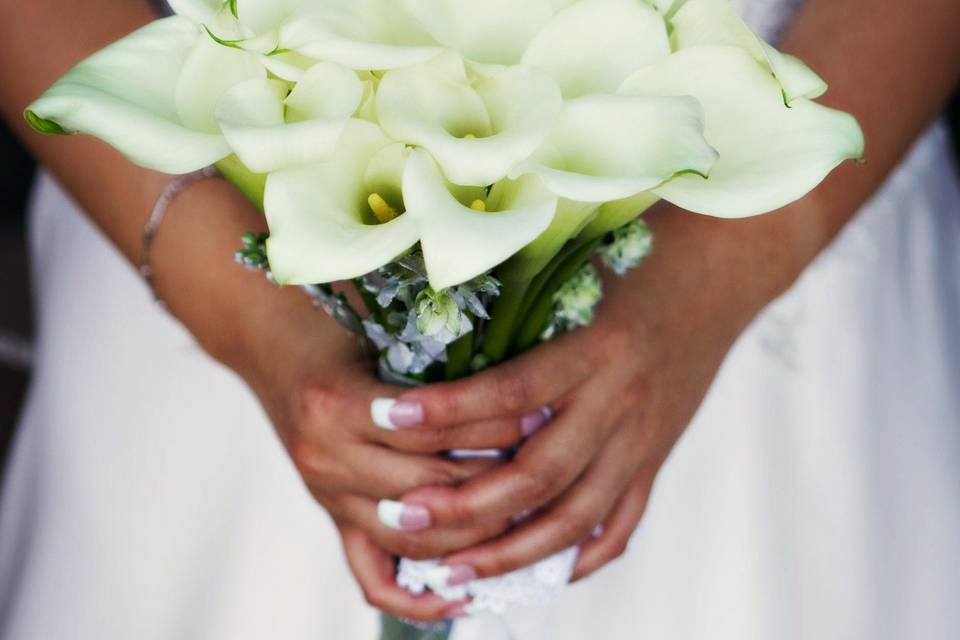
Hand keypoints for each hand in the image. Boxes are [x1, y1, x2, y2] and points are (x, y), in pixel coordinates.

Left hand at [381, 204, 806, 595]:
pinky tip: (537, 574)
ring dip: (512, 552)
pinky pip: (620, 525)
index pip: (513, 389)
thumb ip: (518, 310)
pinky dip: (579, 558)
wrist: (715, 281)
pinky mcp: (656, 460)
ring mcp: (642, 440)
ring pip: (576, 517)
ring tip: (457, 572)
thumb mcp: (577, 279)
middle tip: (407, 520)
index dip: (451, 408)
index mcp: (594, 348)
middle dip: (469, 505)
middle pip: (540, 473)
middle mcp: (619, 401)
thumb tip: (434, 329)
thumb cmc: (633, 270)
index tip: (392, 418)